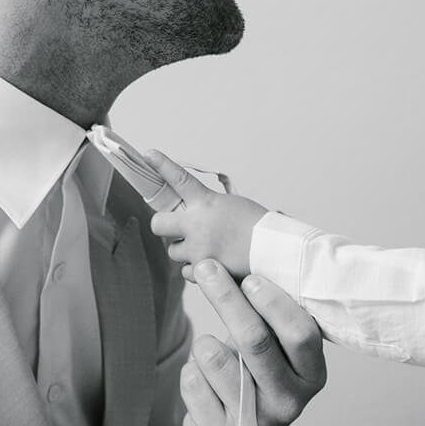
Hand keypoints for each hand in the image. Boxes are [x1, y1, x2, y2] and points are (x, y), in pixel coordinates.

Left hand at [145, 149, 266, 282]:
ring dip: (186, 250)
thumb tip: (189, 215)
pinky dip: (197, 269)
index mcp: (206, 203)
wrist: (275, 251)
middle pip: (158, 224)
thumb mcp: (231, 206)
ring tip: (208, 248)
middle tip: (177, 229)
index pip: (179, 179)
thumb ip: (207, 208)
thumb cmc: (258, 227)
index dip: (161, 165)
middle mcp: (197, 224)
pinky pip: (187, 271)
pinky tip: (214, 263)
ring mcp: (197, 248)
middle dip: (165, 226)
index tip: (149, 154)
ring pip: (174, 251)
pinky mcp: (202, 269)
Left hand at [180, 262, 325, 425]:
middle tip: (206, 268)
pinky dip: (190, 370)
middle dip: (226, 297)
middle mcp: (290, 402)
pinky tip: (203, 381)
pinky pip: (192, 380)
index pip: (300, 333)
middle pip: (255, 340)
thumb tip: (243, 271)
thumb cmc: (255, 376)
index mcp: (311, 375)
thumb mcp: (275, 351)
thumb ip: (269, 320)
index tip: (249, 278)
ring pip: (214, 357)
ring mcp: (255, 422)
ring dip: (204, 343)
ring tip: (210, 351)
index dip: (274, 303)